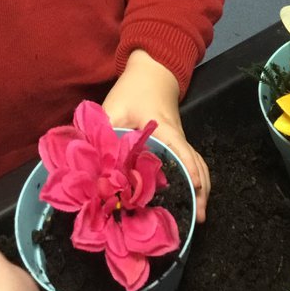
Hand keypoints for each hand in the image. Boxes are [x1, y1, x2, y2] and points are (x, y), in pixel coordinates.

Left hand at [102, 50, 210, 221]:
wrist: (152, 71)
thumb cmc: (133, 89)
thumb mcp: (113, 106)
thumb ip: (101, 131)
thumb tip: (87, 162)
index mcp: (164, 128)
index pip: (181, 150)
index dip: (189, 170)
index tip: (195, 190)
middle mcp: (177, 136)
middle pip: (196, 164)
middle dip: (201, 190)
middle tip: (199, 219)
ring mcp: (179, 140)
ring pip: (197, 165)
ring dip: (201, 188)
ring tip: (199, 215)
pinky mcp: (176, 143)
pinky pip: (191, 163)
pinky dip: (195, 179)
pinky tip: (190, 196)